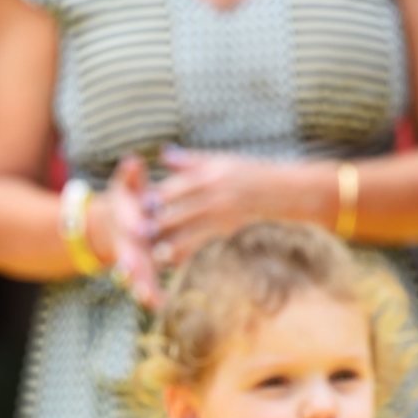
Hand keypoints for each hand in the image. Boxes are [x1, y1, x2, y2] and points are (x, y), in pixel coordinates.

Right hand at [88, 155, 160, 307]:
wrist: (114, 224)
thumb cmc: (125, 200)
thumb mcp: (126, 187)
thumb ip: (130, 176)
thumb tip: (132, 161)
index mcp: (125, 220)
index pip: (128, 221)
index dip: (131, 222)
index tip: (137, 226)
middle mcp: (126, 242)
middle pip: (128, 253)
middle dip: (132, 264)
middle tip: (134, 274)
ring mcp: (131, 259)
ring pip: (136, 275)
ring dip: (141, 287)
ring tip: (149, 300)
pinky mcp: (139, 271)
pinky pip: (146, 284)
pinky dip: (150, 295)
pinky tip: (159, 306)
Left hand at [146, 146, 286, 268]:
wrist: (281, 189)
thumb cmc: (247, 172)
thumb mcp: (220, 161)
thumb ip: (189, 162)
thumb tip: (163, 155)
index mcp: (209, 173)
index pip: (176, 187)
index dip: (156, 198)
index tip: (139, 206)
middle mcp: (214, 192)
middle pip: (180, 209)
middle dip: (157, 223)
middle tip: (136, 234)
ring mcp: (223, 212)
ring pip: (191, 231)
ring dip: (172, 243)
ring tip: (154, 254)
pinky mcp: (229, 228)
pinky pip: (205, 242)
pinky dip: (190, 252)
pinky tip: (177, 261)